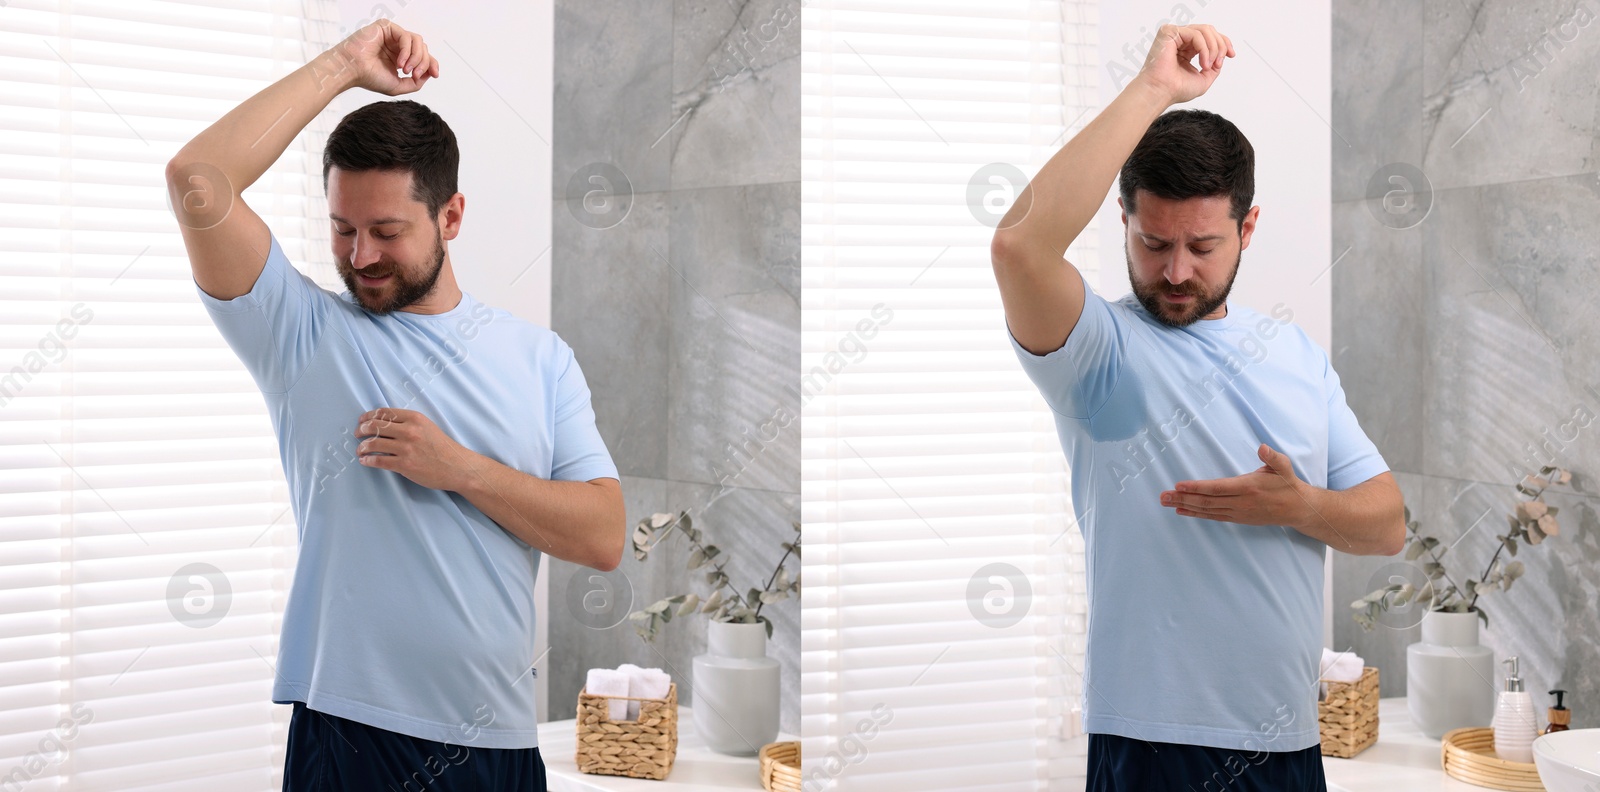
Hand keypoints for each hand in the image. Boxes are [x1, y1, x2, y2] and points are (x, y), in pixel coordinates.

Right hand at [336, 19, 439, 95]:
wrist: (352, 70)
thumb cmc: (369, 77)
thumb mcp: (398, 86)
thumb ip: (416, 82)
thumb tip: (430, 73)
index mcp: (399, 57)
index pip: (422, 56)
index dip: (432, 64)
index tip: (435, 74)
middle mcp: (397, 45)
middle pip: (423, 48)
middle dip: (423, 63)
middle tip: (414, 75)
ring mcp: (392, 35)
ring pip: (418, 41)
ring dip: (416, 57)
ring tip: (406, 70)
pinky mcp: (386, 27)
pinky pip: (406, 36)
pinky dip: (407, 51)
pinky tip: (400, 63)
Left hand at [355, 407, 475, 490]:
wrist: (457, 467)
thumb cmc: (443, 448)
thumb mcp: (427, 427)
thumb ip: (409, 423)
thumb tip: (384, 423)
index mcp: (415, 418)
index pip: (384, 413)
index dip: (368, 416)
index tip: (362, 420)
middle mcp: (409, 431)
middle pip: (375, 426)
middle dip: (361, 430)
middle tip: (357, 434)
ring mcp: (406, 448)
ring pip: (373, 444)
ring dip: (362, 447)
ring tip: (360, 450)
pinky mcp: (404, 465)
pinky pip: (378, 461)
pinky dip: (368, 460)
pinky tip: (365, 461)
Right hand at [1134, 23, 1232, 105]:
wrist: (1161, 92)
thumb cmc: (1175, 89)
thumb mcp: (1204, 79)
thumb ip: (1214, 67)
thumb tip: (1221, 57)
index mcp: (1186, 49)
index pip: (1209, 37)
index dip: (1224, 43)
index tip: (1232, 55)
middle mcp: (1180, 40)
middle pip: (1209, 31)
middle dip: (1220, 46)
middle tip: (1218, 62)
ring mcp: (1174, 35)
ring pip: (1205, 30)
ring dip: (1213, 48)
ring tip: (1209, 65)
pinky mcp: (1169, 32)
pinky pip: (1196, 34)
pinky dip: (1204, 48)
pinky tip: (1202, 62)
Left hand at [1159, 444, 1315, 528]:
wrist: (1298, 509)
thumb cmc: (1288, 485)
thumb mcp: (1284, 468)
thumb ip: (1273, 457)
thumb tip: (1262, 447)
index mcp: (1248, 487)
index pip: (1217, 488)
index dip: (1196, 487)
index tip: (1178, 485)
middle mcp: (1240, 502)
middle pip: (1206, 501)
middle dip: (1182, 498)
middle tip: (1162, 496)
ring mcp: (1237, 512)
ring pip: (1206, 510)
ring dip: (1184, 506)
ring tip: (1166, 502)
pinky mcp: (1237, 518)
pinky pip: (1212, 517)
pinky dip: (1196, 514)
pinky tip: (1182, 511)